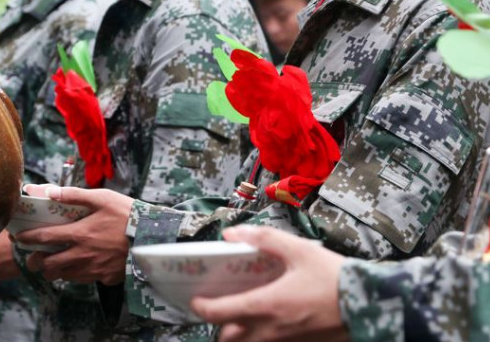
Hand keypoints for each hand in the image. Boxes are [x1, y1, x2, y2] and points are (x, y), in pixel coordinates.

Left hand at [19, 185, 132, 284]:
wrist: (153, 239)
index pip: (44, 238)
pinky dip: (73, 275)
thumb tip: (49, 191)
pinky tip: (75, 267)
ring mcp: (93, 269)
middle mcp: (82, 255)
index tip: (18, 237)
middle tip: (31, 257)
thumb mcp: (102, 198)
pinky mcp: (104, 277)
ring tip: (50, 264)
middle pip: (48, 264)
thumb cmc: (127, 215)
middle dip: (35, 262)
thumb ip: (74, 195)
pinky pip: (81, 280)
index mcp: (79, 234)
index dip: (27, 238)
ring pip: (63, 276)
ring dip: (53, 270)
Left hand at [190, 226, 348, 341]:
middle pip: (228, 338)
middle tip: (218, 306)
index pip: (218, 313)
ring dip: (238, 333)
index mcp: (266, 305)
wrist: (371, 304)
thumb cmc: (334, 277)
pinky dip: (259, 337)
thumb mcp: (298, 249)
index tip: (196, 297)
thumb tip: (231, 235)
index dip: (201, 306)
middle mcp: (271, 330)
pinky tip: (267, 318)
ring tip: (240, 313)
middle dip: (219, 325)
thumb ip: (262, 239)